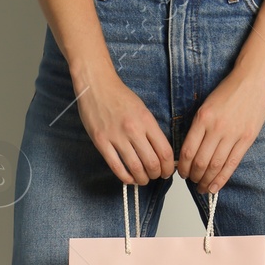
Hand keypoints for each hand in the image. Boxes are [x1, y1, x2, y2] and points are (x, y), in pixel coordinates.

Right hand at [75, 69, 174, 185]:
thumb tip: (160, 152)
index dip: (168, 167)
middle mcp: (133, 130)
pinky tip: (129, 178)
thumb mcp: (143, 109)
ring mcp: (116, 137)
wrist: (96, 85)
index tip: (167, 171)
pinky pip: (116, 166)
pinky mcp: (101, 142)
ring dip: (142, 179)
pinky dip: (125, 177)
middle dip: (157, 174)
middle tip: (156, 176)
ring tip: (143, 179)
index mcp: (146, 121)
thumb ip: (151, 130)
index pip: (165, 151)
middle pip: (152, 163)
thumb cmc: (119, 96)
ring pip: (135, 168)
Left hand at [178, 65, 264, 193]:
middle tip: (191, 181)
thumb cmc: (229, 91)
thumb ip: (199, 127)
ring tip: (202, 187)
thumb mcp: (206, 106)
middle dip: (193, 176)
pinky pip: (232, 163)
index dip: (183, 166)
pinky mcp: (246, 139)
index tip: (182, 173)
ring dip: (206, 181)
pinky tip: (215, 187)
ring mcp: (232, 134)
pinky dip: (222, 178)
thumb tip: (190, 151)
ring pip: (215, 166)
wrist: (252, 80)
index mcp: (203, 118)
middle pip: (200, 162)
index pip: (188, 150)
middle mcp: (216, 128)